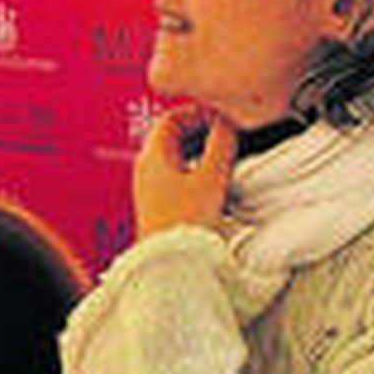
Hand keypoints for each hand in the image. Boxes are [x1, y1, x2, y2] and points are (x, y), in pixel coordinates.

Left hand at [134, 104, 237, 239]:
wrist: (169, 262)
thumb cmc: (183, 223)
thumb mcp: (211, 177)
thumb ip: (221, 144)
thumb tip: (226, 123)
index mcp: (152, 156)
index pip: (170, 117)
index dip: (198, 111)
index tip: (221, 114)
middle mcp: (146, 168)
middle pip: (172, 135)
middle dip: (201, 129)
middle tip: (227, 130)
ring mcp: (150, 186)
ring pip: (176, 155)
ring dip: (201, 149)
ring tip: (226, 151)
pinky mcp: (159, 203)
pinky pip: (178, 174)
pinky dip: (197, 167)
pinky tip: (215, 178)